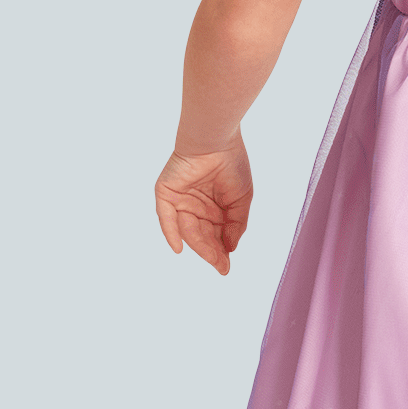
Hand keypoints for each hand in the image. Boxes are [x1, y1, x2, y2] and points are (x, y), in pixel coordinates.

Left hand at [155, 140, 252, 272]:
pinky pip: (166, 218)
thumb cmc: (232, 164)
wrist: (216, 141)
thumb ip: (236, 225)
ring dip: (199, 245)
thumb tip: (230, 248)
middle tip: (221, 266)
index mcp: (214, 208)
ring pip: (187, 230)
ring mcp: (180, 201)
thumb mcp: (241, 201)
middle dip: (211, 252)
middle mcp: (196, 206)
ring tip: (212, 257)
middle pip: (201, 236)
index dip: (221, 251)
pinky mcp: (166, 193)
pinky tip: (179, 249)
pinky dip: (171, 233)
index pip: (215, 235)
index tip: (226, 268)